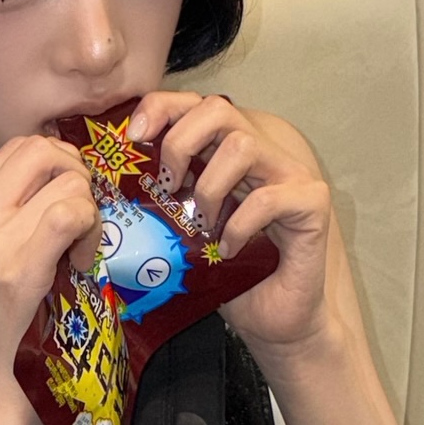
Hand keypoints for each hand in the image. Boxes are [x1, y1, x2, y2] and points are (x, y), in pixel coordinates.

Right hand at [0, 136, 102, 389]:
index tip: (70, 199)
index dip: (58, 161)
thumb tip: (66, 168)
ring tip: (79, 250)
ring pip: (63, 181)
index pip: (17, 148)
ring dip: (88, 210)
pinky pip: (70, 213)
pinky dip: (89, 231)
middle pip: (38, 149)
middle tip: (83, 216)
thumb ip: (17, 211)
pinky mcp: (15, 267)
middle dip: (76, 174)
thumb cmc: (9, 320)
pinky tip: (81, 263)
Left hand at [128, 91, 335, 355]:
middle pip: (219, 109)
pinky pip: (268, 197)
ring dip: (210, 188)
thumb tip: (112, 180)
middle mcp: (262, 152)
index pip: (195, 104)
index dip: (162, 108)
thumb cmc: (228, 275)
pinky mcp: (311, 202)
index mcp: (227, 151)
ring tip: (203, 224)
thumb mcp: (182, 228)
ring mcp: (290, 174)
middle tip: (170, 186)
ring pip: (243, 146)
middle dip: (181, 143)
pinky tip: (230, 248)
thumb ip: (163, 195)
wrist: (275, 320)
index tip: (135, 137)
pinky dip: (240, 224)